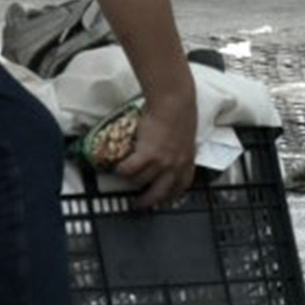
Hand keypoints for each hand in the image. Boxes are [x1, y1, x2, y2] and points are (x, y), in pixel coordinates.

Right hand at [112, 94, 203, 208]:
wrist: (174, 102)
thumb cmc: (180, 113)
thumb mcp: (185, 137)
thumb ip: (179, 149)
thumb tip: (171, 153)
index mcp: (187, 160)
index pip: (181, 186)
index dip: (171, 196)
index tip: (163, 199)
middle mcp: (175, 165)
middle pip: (160, 193)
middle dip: (147, 201)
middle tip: (138, 202)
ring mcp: (161, 162)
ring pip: (141, 181)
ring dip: (131, 180)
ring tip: (125, 177)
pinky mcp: (147, 155)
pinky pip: (129, 170)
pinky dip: (121, 170)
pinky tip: (118, 167)